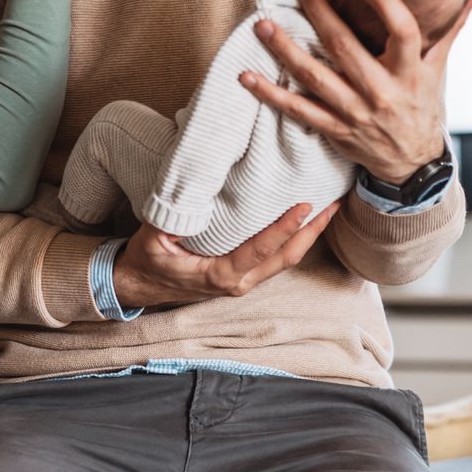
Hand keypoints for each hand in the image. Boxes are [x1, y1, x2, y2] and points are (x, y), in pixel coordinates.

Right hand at [112, 202, 339, 310]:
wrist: (138, 285)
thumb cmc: (147, 259)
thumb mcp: (153, 236)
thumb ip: (175, 216)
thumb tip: (195, 186)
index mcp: (220, 274)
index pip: (261, 249)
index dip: (285, 228)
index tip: (304, 206)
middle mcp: (239, 283)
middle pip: (286, 258)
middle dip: (313, 231)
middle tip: (333, 203)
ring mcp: (243, 282)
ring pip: (285, 261)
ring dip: (308, 236)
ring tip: (327, 208)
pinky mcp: (243, 277)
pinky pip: (275, 260)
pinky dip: (293, 240)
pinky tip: (303, 222)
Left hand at [240, 0, 471, 181]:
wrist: (413, 162)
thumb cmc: (423, 102)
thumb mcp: (439, 66)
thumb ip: (453, 25)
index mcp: (410, 72)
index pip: (403, 33)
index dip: (387, 5)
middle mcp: (382, 92)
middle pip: (347, 49)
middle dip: (321, 16)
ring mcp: (355, 113)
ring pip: (315, 78)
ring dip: (285, 51)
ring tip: (263, 25)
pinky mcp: (334, 129)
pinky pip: (297, 110)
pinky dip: (270, 94)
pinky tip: (247, 76)